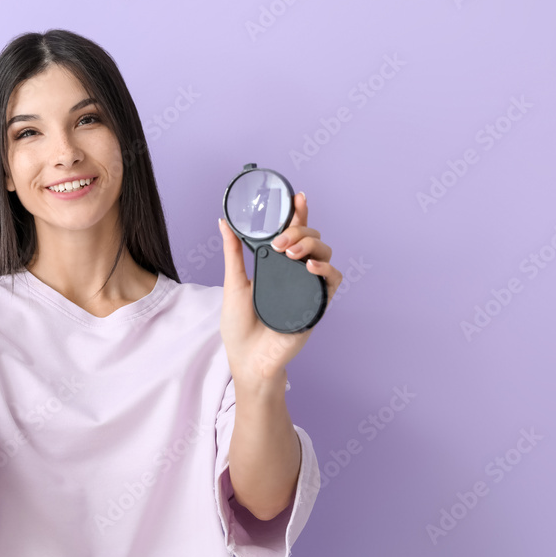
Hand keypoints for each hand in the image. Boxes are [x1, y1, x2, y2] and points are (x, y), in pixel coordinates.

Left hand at [217, 191, 342, 385]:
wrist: (248, 359)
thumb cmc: (240, 327)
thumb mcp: (234, 283)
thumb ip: (234, 253)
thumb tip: (224, 222)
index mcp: (276, 266)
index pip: (292, 234)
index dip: (298, 214)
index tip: (298, 197)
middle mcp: (295, 274)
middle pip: (311, 239)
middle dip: (300, 230)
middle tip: (280, 241)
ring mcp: (308, 288)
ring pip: (325, 254)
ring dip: (311, 245)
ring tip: (291, 251)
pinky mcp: (317, 305)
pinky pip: (332, 281)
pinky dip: (325, 270)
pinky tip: (311, 268)